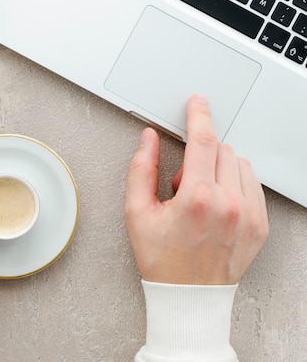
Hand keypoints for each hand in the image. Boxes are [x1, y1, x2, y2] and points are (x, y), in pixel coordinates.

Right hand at [125, 95, 268, 284]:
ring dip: (220, 169)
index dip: (199, 116)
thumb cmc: (161, 259)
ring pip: (240, 164)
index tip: (198, 103)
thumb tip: (148, 139)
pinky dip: (235, 185)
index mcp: (197, 199)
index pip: (203, 141)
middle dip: (200, 157)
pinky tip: (217, 205)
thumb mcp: (137, 213)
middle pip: (221, 150)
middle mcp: (229, 205)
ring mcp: (249, 216)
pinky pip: (253, 185)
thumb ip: (141, 169)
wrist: (188, 295)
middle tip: (183, 186)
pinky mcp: (261, 225)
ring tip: (201, 199)